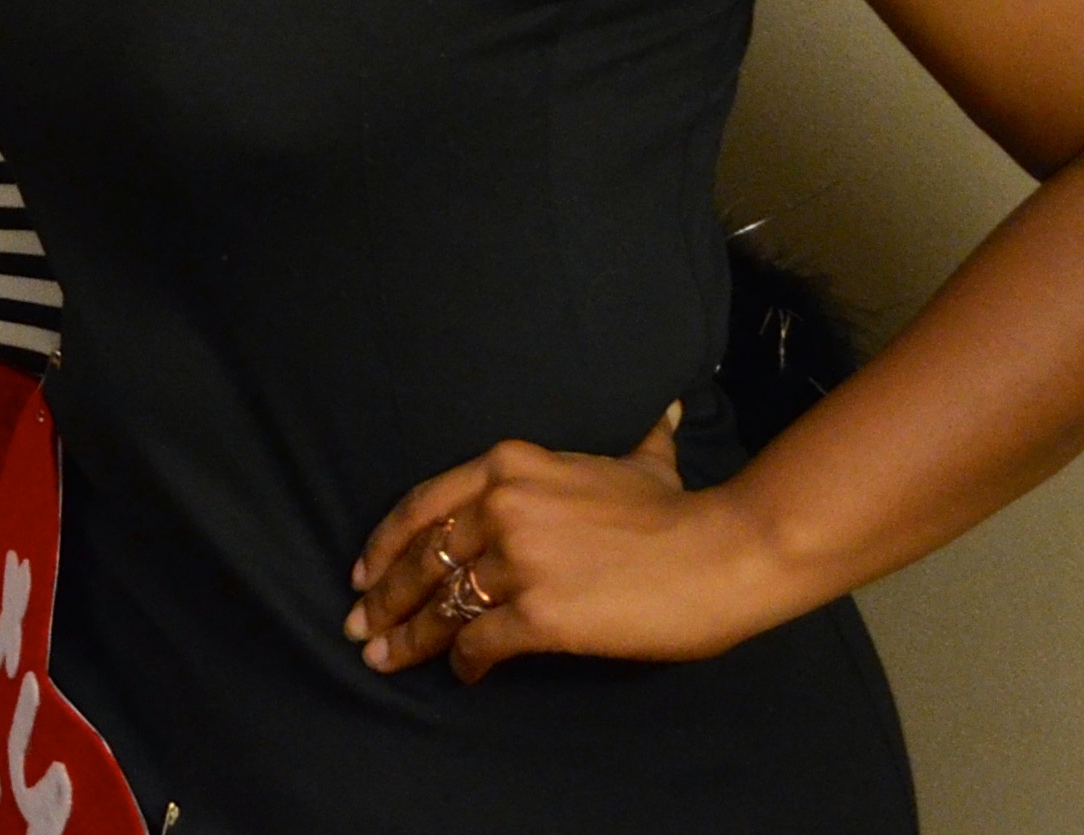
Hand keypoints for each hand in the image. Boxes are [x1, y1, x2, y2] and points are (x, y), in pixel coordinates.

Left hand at [344, 407, 795, 679]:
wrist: (724, 552)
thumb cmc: (682, 510)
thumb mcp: (642, 459)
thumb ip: (633, 439)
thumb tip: (661, 409)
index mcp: (509, 465)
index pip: (422, 506)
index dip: (385, 543)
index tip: (361, 571)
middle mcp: (502, 506)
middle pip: (423, 558)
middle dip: (384, 598)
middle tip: (358, 626)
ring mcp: (519, 560)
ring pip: (442, 603)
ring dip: (408, 636)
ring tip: (383, 658)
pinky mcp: (541, 614)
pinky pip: (480, 642)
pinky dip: (464, 662)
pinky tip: (463, 674)